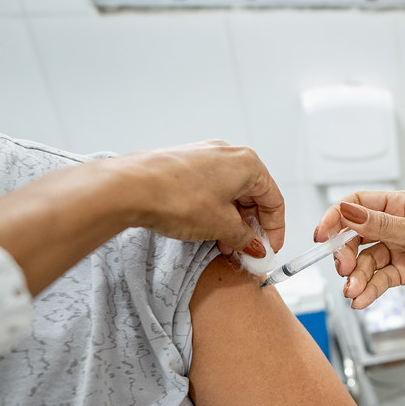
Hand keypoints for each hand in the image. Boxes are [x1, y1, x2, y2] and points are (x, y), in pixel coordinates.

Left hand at [109, 139, 284, 255]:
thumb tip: (255, 246)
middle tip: (246, 251)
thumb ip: (245, 238)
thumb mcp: (221, 226)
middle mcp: (228, 154)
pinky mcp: (184, 164)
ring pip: (230, 193)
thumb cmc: (177, 198)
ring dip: (232, 221)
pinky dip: (215, 211)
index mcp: (247, 163)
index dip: (274, 230)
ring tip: (225, 246)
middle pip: (252, 195)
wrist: (130, 187)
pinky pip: (210, 189)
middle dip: (251, 227)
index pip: (274, 200)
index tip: (269, 250)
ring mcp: (204, 156)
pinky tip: (207, 230)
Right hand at [316, 191, 404, 309]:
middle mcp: (397, 226)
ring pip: (366, 262)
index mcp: (402, 206)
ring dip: (356, 277)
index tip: (323, 235)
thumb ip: (382, 226)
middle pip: (357, 236)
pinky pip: (377, 280)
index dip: (337, 217)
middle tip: (344, 268)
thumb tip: (348, 211)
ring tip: (353, 292)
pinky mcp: (402, 272)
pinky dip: (367, 290)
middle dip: (347, 253)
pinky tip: (361, 300)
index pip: (359, 204)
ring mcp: (398, 249)